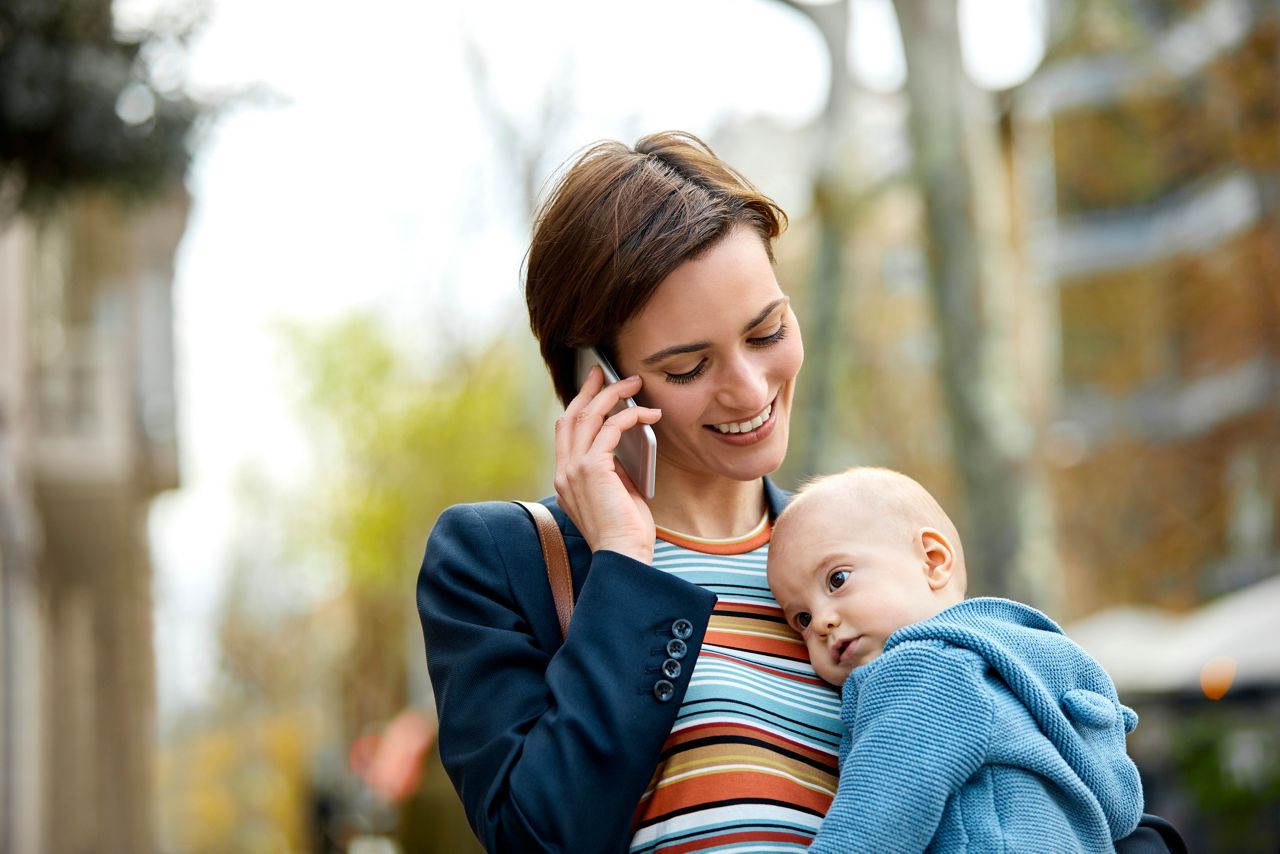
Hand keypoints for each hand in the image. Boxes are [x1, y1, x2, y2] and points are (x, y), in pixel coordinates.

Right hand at [553, 366, 661, 563]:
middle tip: (604, 372)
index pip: (566, 431)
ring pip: (588, 416)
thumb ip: (612, 470)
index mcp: (565, 478)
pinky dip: (630, 415)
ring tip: (633, 384)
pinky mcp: (592, 469)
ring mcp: (574, 469)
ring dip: (613, 396)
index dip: (579, 405)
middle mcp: (564, 471)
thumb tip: (623, 445)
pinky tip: (648, 414)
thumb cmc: (625, 533)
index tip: (593, 388)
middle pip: (571, 416)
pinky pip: (611, 428)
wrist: (623, 556)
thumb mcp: (616, 493)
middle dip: (589, 390)